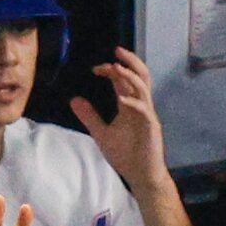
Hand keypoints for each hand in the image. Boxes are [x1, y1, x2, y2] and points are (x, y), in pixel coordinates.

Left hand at [71, 46, 169, 192]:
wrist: (141, 176)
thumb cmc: (126, 156)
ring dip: (130, 76)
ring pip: (143, 88)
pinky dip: (133, 102)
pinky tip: (121, 99)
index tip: (96, 69)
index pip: (123, 80)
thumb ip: (89, 116)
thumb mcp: (101, 134)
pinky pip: (144, 109)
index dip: (111, 70)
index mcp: (130, 105)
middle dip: (130, 61)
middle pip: (140, 76)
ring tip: (117, 67)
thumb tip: (73, 99)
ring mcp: (147, 115)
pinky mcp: (152, 127)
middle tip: (116, 50)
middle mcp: (140, 106)